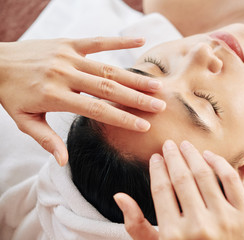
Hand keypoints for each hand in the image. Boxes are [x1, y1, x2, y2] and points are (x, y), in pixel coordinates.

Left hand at [0, 37, 165, 164]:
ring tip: (156, 85)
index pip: (97, 110)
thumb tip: (64, 161)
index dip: (122, 119)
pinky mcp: (68, 43)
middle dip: (137, 99)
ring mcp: (68, 56)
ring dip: (134, 77)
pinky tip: (140, 41)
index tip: (143, 126)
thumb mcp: (24, 121)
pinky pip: (97, 41)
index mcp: (55, 96)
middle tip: (160, 105)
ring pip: (108, 68)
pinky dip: (119, 42)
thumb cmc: (11, 94)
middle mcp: (65, 75)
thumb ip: (46, 140)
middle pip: (108, 89)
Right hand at [114, 140, 243, 239]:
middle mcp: (198, 227)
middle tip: (168, 144)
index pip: (161, 189)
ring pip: (204, 174)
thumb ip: (137, 226)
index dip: (157, 169)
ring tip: (185, 145)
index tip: (156, 157)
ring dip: (192, 155)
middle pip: (181, 178)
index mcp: (173, 235)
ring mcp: (224, 220)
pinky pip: (230, 180)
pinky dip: (219, 163)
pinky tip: (208, 155)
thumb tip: (120, 196)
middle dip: (173, 156)